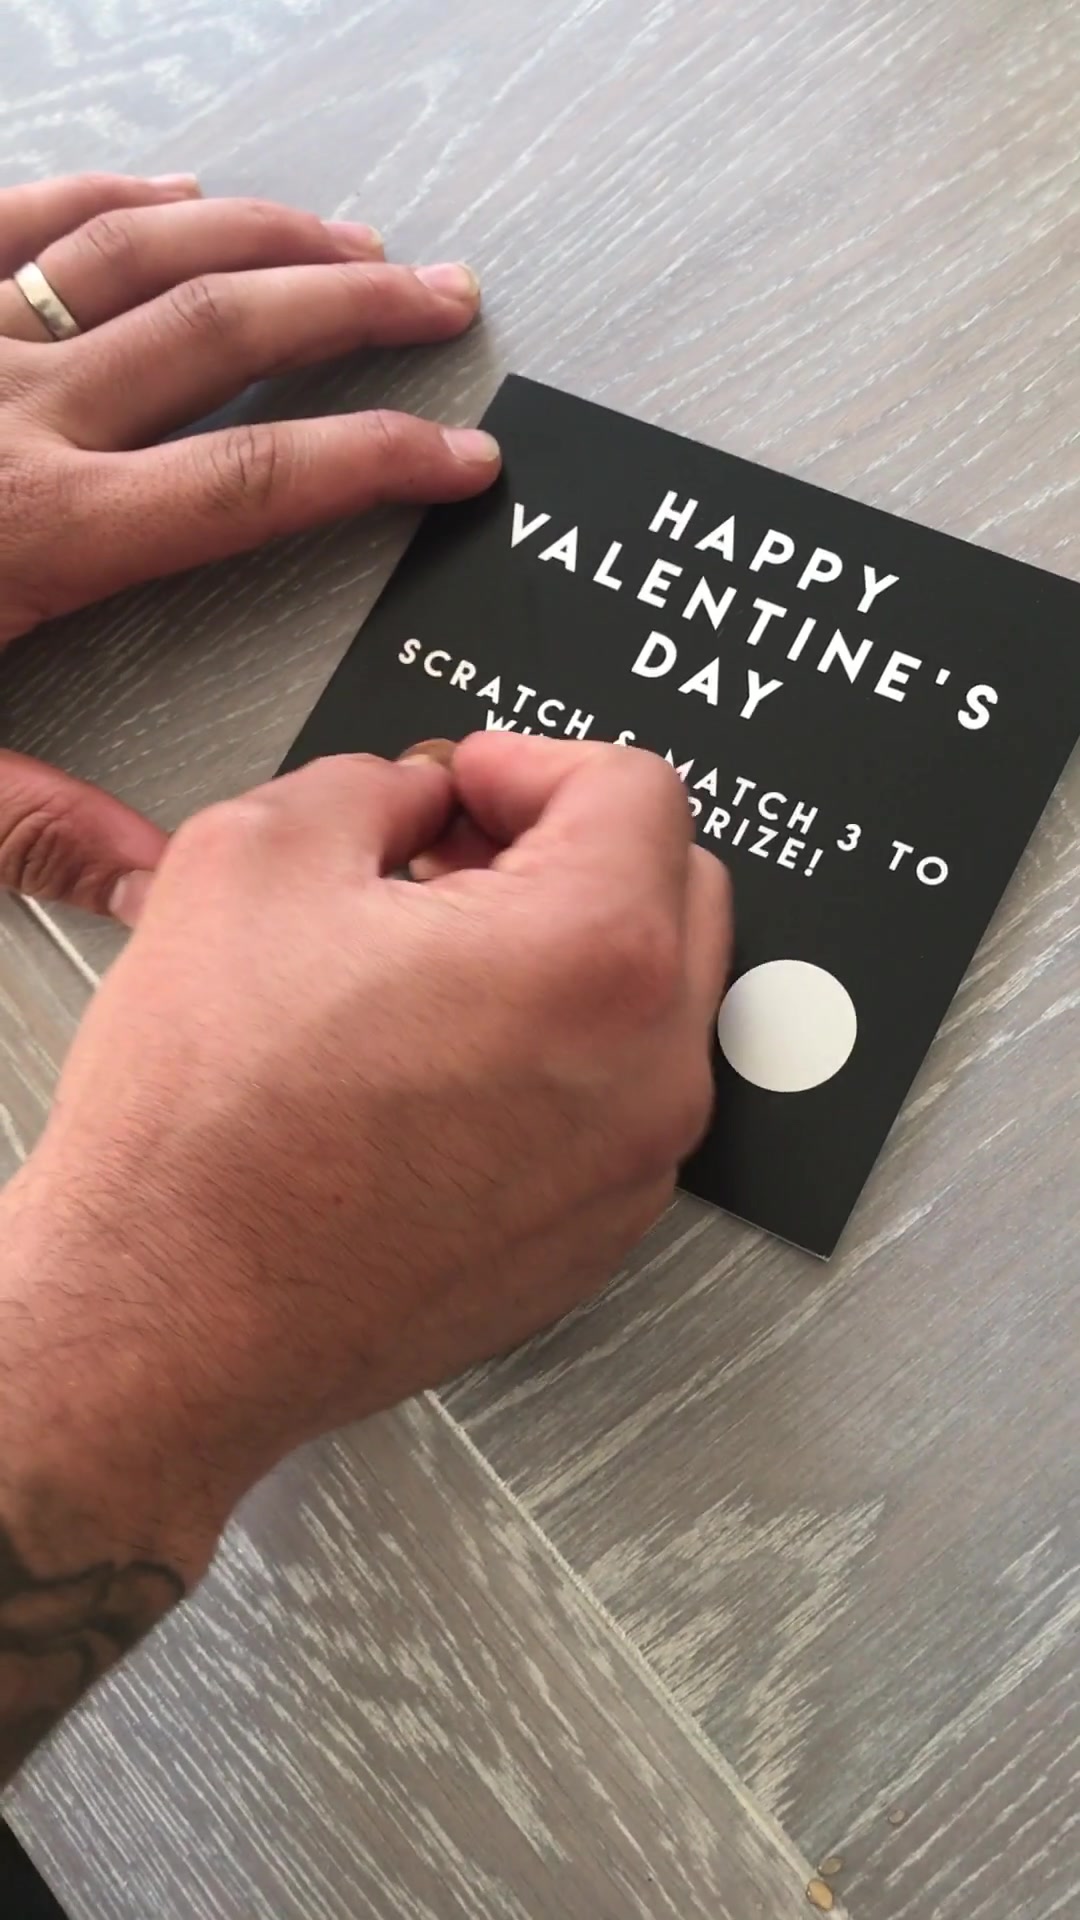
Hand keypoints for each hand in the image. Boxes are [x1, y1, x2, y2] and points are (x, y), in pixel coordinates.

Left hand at [0, 171, 499, 917]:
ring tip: (353, 237)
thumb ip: (30, 821)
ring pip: (140, 253)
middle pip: (223, 334)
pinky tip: (178, 194)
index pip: (253, 485)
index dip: (376, 462)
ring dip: (261, 235)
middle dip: (352, 310)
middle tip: (443, 298)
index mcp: (41, 532)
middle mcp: (16, 413)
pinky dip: (111, 197)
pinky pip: (20, 215)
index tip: (465, 456)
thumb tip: (162, 881)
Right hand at [8, 736, 729, 1568]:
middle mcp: (648, 1073)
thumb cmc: (204, 1137)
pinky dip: (558, 1055)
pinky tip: (438, 1059)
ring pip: (653, 1003)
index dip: (533, 762)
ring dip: (567, 951)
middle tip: (456, 855)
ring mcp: (631, 1172)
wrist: (164, 1324)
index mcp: (594, 956)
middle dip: (568, 847)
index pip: (637, 792)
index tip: (472, 784)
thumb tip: (418, 800)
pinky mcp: (592, 1240)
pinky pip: (616, 1104)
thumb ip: (373, 784)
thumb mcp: (255, 859)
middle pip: (674, 887)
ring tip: (431, 962)